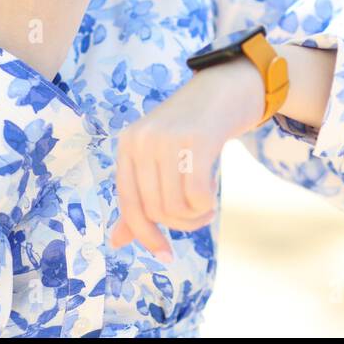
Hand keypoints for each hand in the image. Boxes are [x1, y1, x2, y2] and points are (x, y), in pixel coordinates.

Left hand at [110, 58, 265, 258]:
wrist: (226, 87)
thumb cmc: (192, 129)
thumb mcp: (159, 158)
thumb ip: (140, 195)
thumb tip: (117, 241)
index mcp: (127, 145)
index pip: (129, 203)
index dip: (144, 235)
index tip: (166, 255)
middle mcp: (141, 140)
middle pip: (154, 209)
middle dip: (179, 225)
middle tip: (199, 216)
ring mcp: (166, 138)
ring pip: (175, 206)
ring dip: (195, 217)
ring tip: (207, 205)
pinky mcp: (195, 140)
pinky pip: (197, 196)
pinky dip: (206, 206)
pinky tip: (213, 195)